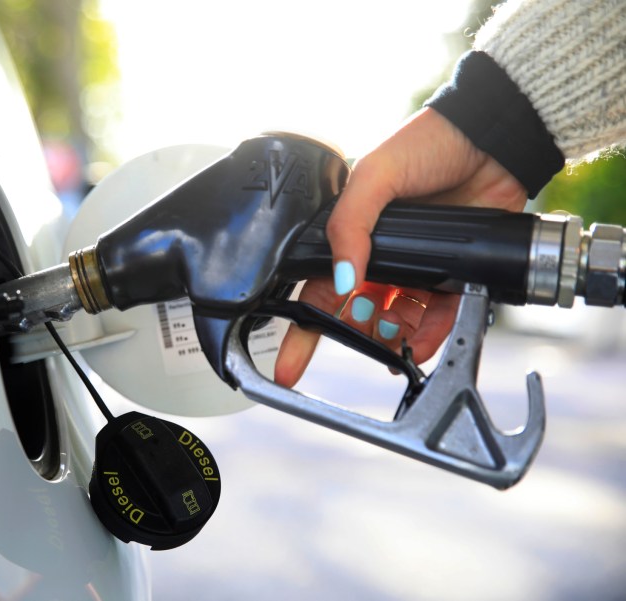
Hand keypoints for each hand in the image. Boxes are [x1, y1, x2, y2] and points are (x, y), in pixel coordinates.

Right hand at [275, 107, 528, 387]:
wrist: (491, 138)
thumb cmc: (427, 143)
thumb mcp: (374, 175)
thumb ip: (349, 224)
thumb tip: (344, 278)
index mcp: (352, 234)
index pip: (319, 290)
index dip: (303, 331)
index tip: (288, 367)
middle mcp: (381, 256)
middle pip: (358, 314)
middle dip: (356, 335)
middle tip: (364, 340)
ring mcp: (417, 268)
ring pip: (396, 322)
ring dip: (392, 340)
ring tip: (396, 346)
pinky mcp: (454, 275)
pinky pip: (437, 317)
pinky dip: (429, 336)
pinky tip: (422, 345)